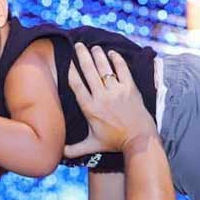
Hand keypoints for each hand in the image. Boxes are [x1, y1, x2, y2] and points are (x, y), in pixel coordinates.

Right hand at [64, 43, 157, 158]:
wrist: (139, 139)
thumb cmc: (115, 142)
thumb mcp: (93, 145)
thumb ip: (75, 148)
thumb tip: (61, 154)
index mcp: (90, 108)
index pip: (77, 85)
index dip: (71, 71)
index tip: (68, 62)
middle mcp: (102, 97)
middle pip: (89, 71)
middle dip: (82, 56)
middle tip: (78, 45)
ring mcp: (116, 91)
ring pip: (104, 68)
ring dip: (98, 55)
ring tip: (93, 47)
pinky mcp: (130, 88)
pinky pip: (122, 70)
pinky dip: (117, 60)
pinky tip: (112, 53)